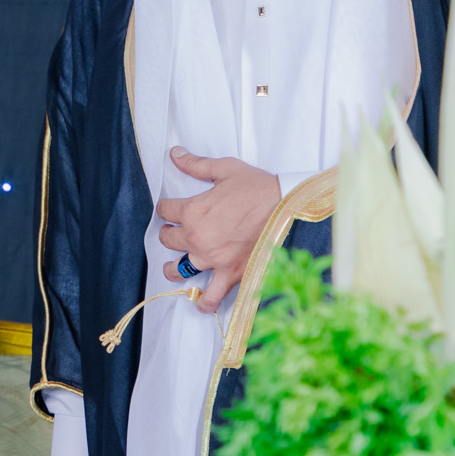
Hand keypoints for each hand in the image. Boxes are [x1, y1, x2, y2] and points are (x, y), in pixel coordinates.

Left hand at [155, 147, 281, 312]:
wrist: (290, 207)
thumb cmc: (259, 187)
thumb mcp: (226, 169)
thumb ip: (197, 164)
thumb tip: (175, 154)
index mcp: (193, 211)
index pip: (165, 211)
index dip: (166, 208)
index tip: (170, 208)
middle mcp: (197, 238)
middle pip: (168, 239)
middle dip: (169, 233)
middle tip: (176, 232)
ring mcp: (213, 259)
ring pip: (180, 269)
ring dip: (174, 268)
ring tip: (175, 267)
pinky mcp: (231, 274)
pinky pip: (212, 296)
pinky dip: (204, 301)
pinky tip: (200, 301)